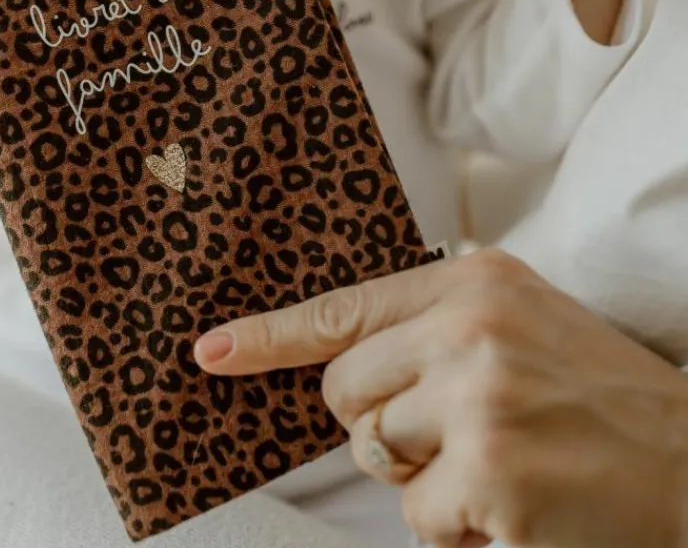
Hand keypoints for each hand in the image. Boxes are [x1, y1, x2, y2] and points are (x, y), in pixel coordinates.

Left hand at [195, 251, 687, 547]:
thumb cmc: (594, 393)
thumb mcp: (517, 320)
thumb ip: (432, 323)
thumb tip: (340, 358)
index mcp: (472, 280)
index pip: (342, 309)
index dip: (267, 334)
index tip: (209, 351)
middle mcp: (469, 326)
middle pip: (343, 391)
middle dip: (381, 422)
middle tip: (458, 428)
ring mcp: (480, 398)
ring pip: (376, 452)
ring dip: (424, 473)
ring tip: (500, 461)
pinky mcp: (491, 473)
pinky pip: (416, 515)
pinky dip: (454, 525)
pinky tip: (515, 504)